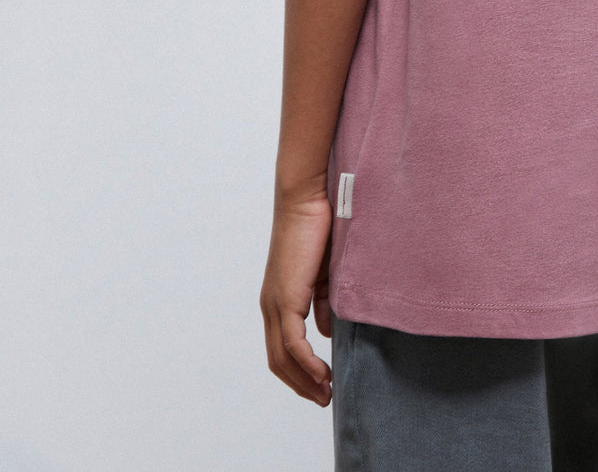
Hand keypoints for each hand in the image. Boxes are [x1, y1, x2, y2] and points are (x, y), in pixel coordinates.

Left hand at [260, 190, 333, 405]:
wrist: (308, 199)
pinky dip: (308, 364)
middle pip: (278, 361)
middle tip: (325, 398)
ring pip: (282, 357)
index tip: (322, 386)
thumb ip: (324, 304)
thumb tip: (326, 333)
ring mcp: (275, 303)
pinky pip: (293, 343)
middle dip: (301, 384)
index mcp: (279, 300)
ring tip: (326, 393)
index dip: (300, 372)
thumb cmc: (319, 229)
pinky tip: (324, 374)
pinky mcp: (285, 298)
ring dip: (304, 380)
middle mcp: (271, 306)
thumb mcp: (326, 275)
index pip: (282, 349)